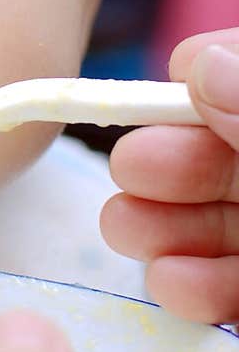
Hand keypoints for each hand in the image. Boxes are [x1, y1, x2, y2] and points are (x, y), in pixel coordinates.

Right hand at [102, 29, 238, 322]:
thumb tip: (199, 64)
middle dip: (175, 159)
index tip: (173, 74)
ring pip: (228, 222)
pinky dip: (202, 287)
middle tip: (127, 169)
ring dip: (169, 225)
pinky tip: (168, 283)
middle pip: (232, 153)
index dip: (212, 71)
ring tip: (124, 229)